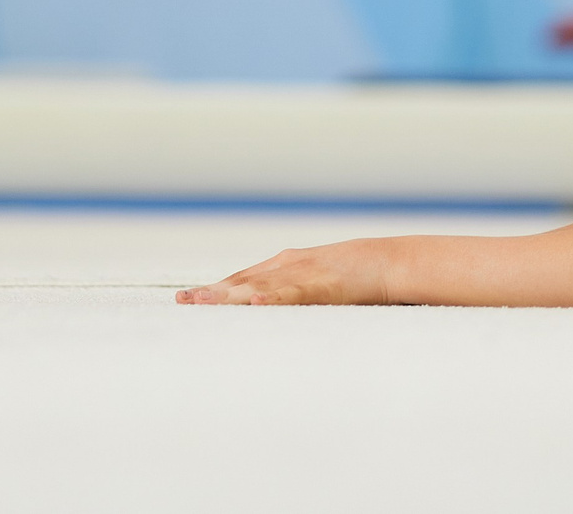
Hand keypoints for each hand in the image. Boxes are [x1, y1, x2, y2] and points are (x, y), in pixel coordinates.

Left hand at [176, 238, 400, 305]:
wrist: (390, 261)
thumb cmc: (357, 277)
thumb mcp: (318, 284)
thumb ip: (294, 294)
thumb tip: (271, 310)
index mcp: (286, 267)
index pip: (243, 279)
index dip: (216, 289)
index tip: (189, 298)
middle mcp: (288, 266)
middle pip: (242, 281)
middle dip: (212, 292)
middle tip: (182, 301)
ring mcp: (304, 273)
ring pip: (259, 286)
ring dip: (229, 295)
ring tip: (202, 301)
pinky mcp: (323, 285)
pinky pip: (294, 293)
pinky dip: (273, 297)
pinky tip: (254, 302)